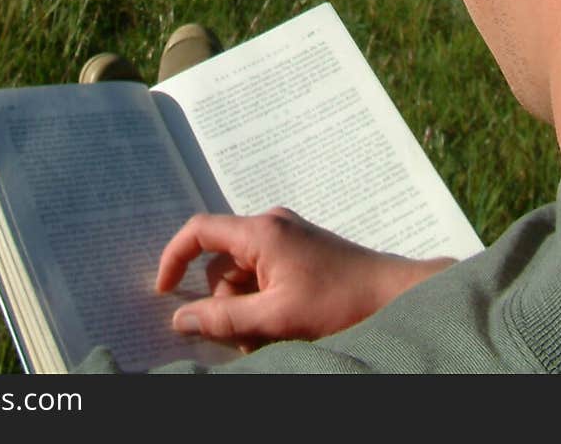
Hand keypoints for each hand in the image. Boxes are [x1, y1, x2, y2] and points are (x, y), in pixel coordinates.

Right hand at [156, 207, 453, 351]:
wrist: (396, 295)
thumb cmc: (340, 302)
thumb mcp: (276, 317)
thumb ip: (224, 319)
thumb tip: (181, 318)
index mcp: (261, 230)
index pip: (200, 230)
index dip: (174, 258)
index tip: (164, 292)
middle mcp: (272, 224)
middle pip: (223, 262)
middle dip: (225, 303)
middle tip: (247, 337)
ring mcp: (288, 236)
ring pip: (244, 274)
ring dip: (247, 308)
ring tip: (273, 335)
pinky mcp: (302, 251)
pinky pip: (265, 274)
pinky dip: (265, 302)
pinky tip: (286, 325)